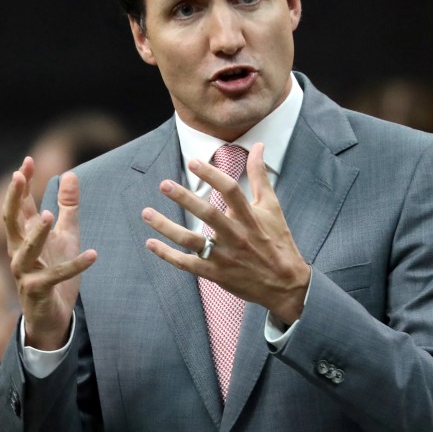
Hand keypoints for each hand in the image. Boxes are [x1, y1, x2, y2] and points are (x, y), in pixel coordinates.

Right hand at [4, 157, 96, 349]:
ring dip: (37, 233)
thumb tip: (70, 174)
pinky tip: (93, 255)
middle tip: (18, 176)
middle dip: (15, 198)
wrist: (51, 315)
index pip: (20, 204)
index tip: (27, 161)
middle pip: (11, 220)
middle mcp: (18, 251)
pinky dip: (76, 265)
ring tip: (48, 216)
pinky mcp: (38, 290)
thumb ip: (66, 206)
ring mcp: (25, 271)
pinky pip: (57, 276)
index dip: (22, 183)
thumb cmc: (54, 270)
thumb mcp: (65, 234)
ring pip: (27, 249)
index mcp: (24, 236)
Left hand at [141, 143, 309, 324]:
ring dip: (166, 227)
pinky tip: (150, 243)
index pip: (231, 191)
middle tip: (164, 185)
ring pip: (192, 241)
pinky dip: (167, 255)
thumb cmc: (277, 241)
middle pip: (209, 214)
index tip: (194, 161)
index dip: (213, 175)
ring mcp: (225, 256)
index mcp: (250, 217)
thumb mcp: (272, 207)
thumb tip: (258, 147)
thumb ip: (260, 176)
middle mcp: (236, 235)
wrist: (286, 284)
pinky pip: (187, 264)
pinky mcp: (216, 274)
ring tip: (146, 213)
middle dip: (185, 199)